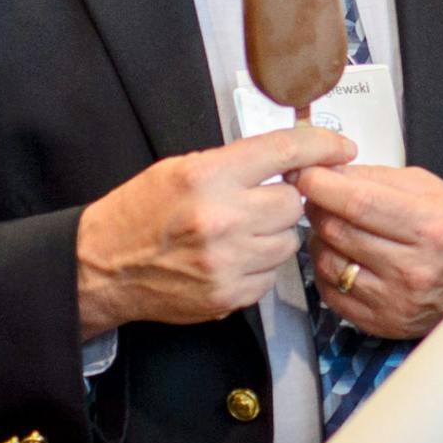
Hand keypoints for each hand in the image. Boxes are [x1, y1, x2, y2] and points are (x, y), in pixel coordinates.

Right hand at [76, 126, 355, 335]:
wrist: (100, 268)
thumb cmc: (141, 211)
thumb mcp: (183, 168)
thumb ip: (239, 163)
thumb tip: (297, 158)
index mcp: (207, 176)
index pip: (284, 151)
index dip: (321, 146)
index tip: (342, 148)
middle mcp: (221, 219)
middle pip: (294, 202)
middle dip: (285, 198)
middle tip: (261, 199)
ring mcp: (226, 262)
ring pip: (289, 240)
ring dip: (275, 233)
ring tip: (242, 229)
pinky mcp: (228, 296)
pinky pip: (271, 274)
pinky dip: (260, 264)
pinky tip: (232, 256)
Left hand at [295, 164, 442, 338]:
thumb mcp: (432, 189)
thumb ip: (378, 178)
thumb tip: (330, 172)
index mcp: (431, 227)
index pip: (360, 203)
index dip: (324, 186)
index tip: (307, 175)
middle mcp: (413, 268)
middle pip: (339, 230)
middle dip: (319, 206)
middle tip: (319, 196)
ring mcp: (395, 300)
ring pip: (328, 262)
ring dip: (321, 239)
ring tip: (337, 226)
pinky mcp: (381, 322)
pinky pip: (331, 292)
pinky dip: (328, 270)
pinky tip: (344, 256)